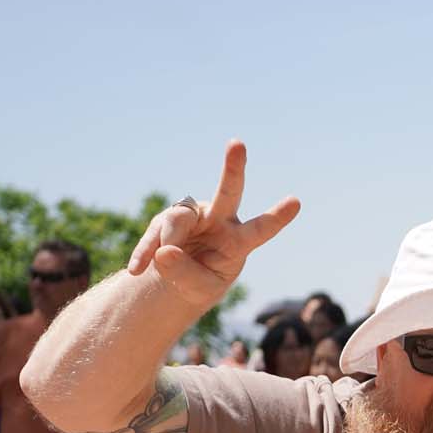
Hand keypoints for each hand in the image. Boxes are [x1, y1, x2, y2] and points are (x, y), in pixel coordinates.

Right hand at [127, 141, 298, 308]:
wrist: (175, 279)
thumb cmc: (200, 282)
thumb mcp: (198, 289)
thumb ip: (185, 274)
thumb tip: (164, 250)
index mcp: (239, 241)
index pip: (260, 229)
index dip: (276, 217)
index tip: (296, 202)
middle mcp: (219, 220)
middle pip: (228, 192)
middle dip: (233, 168)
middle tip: (237, 143)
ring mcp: (193, 215)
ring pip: (177, 220)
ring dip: (168, 244)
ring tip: (159, 267)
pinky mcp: (167, 218)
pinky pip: (154, 233)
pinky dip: (144, 253)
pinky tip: (136, 270)